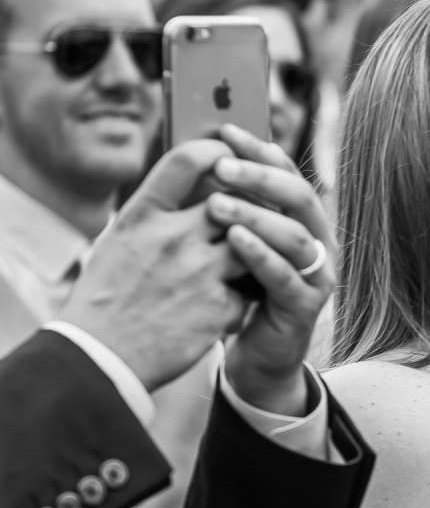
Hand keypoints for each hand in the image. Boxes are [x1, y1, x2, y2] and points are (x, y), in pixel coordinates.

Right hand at [59, 140, 248, 390]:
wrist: (100, 356)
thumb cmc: (106, 297)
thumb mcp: (118, 241)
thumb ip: (155, 213)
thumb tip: (192, 186)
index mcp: (141, 216)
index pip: (187, 161)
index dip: (215, 152)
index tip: (227, 154)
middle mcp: (172, 238)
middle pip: (231, 202)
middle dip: (245, 206)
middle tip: (251, 212)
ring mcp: (199, 272)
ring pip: (250, 243)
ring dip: (250, 251)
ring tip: (243, 261)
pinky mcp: (218, 308)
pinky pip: (248, 290)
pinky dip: (241, 296)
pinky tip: (224, 304)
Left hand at [205, 127, 333, 414]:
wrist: (255, 355)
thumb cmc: (237, 292)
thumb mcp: (231, 242)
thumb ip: (228, 206)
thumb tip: (198, 154)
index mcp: (300, 219)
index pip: (285, 171)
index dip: (258, 149)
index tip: (225, 130)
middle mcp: (317, 241)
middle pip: (299, 196)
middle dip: (259, 177)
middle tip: (221, 166)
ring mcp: (317, 275)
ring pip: (294, 235)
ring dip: (256, 215)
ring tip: (216, 205)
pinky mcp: (305, 307)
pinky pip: (285, 276)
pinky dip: (260, 255)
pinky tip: (233, 240)